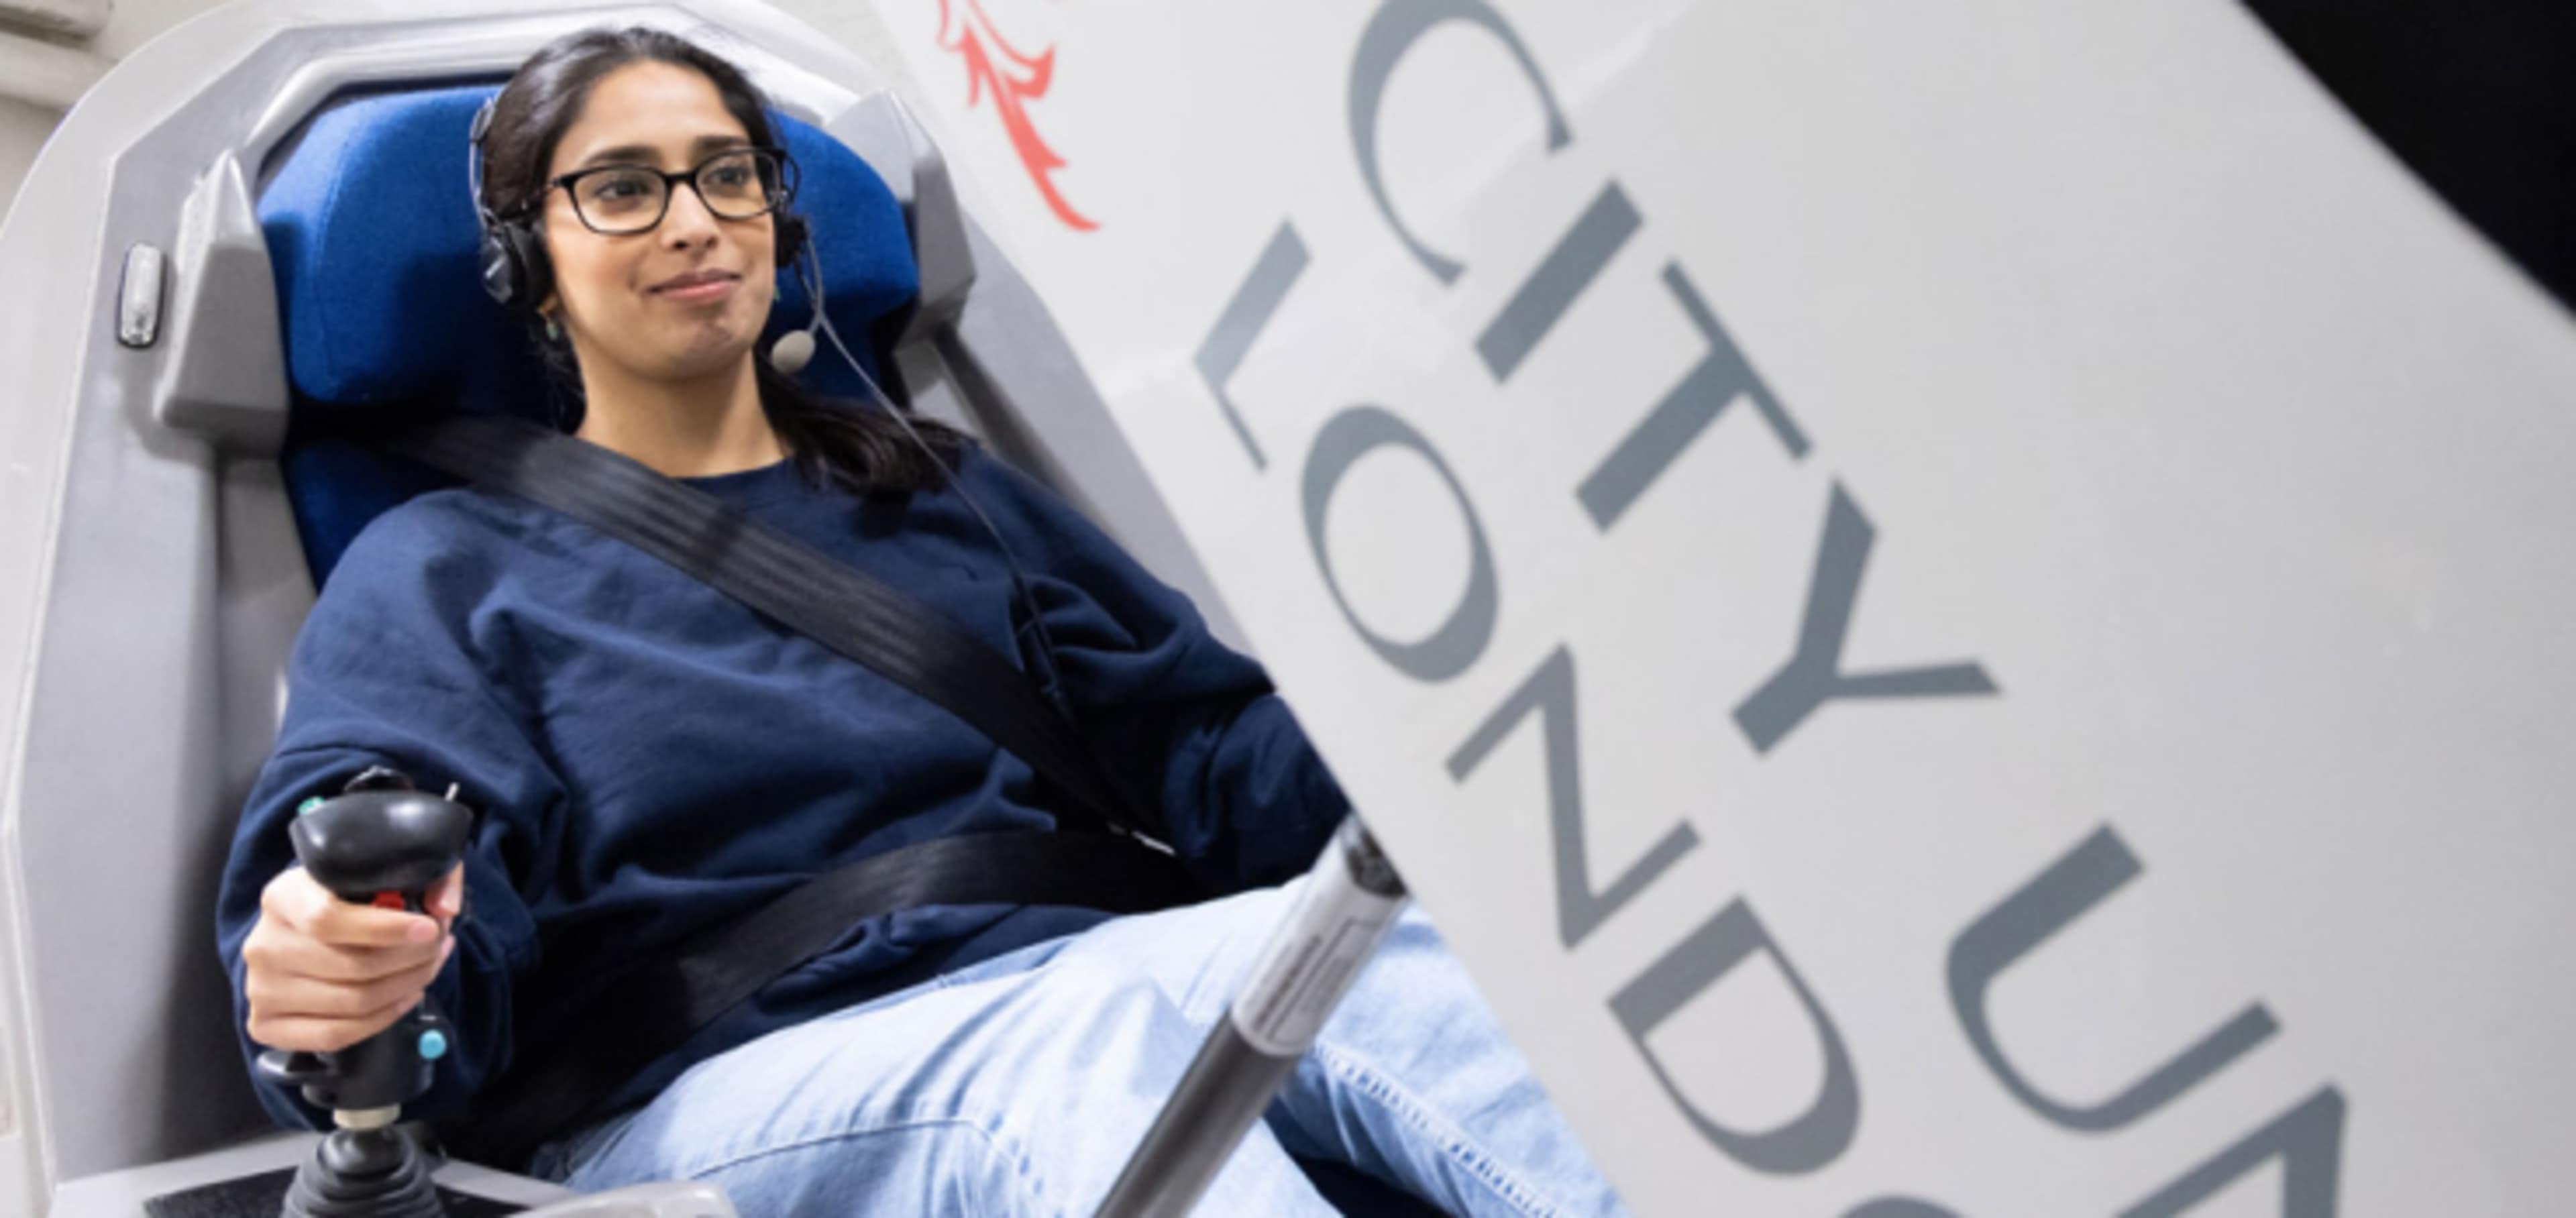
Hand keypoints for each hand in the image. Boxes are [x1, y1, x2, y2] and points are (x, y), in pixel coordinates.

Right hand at [242, 863, 462, 1052]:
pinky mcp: (266, 1025)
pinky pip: (336, 1034)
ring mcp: (260, 989)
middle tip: (439, 946)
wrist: (300, 934)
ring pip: (351, 1003)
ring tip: (428, 967)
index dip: (384, 928)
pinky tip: (407, 996)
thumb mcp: (375, 871)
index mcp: (282, 897)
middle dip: (412, 959)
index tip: (429, 927)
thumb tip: (444, 908)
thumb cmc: (345, 899)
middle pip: (350, 966)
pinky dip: (383, 1018)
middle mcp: (263, 944)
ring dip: (406, 987)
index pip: (328, 920)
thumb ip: (419, 878)